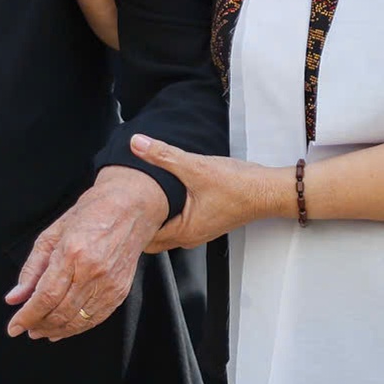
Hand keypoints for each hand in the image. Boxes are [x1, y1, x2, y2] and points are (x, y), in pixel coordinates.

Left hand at [5, 167, 167, 339]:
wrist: (130, 209)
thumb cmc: (89, 215)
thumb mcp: (52, 235)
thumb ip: (32, 269)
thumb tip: (14, 297)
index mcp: (72, 252)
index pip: (46, 296)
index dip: (27, 316)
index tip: (14, 327)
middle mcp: (92, 271)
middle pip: (60, 312)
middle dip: (38, 325)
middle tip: (26, 328)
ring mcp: (109, 284)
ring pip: (77, 320)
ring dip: (55, 330)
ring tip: (40, 331)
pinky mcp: (119, 291)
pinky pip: (94, 319)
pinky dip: (76, 328)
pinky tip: (62, 329)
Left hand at [130, 134, 288, 249]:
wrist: (267, 190)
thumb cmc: (238, 186)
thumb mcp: (195, 167)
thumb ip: (163, 155)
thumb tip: (138, 144)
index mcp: (183, 231)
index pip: (144, 239)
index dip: (128, 226)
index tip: (116, 211)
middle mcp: (190, 236)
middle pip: (153, 237)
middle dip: (138, 224)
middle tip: (123, 205)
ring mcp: (199, 230)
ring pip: (167, 230)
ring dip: (155, 218)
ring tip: (141, 200)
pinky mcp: (207, 220)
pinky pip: (180, 222)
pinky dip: (169, 213)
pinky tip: (168, 196)